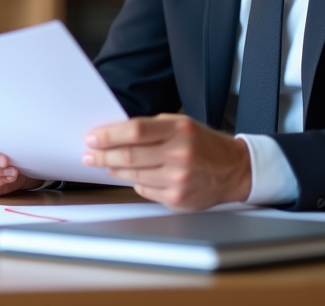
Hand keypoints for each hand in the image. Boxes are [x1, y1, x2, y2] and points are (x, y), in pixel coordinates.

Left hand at [83, 114, 251, 209]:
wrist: (234, 169)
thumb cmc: (204, 144)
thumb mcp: (181, 124)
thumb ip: (151, 128)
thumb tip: (115, 134)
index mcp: (179, 130)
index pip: (135, 131)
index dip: (109, 135)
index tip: (93, 138)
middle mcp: (180, 155)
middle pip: (129, 155)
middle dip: (103, 155)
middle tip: (90, 155)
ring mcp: (179, 179)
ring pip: (133, 175)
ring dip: (115, 170)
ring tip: (107, 164)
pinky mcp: (177, 199)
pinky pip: (144, 191)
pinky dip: (135, 182)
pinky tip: (133, 176)